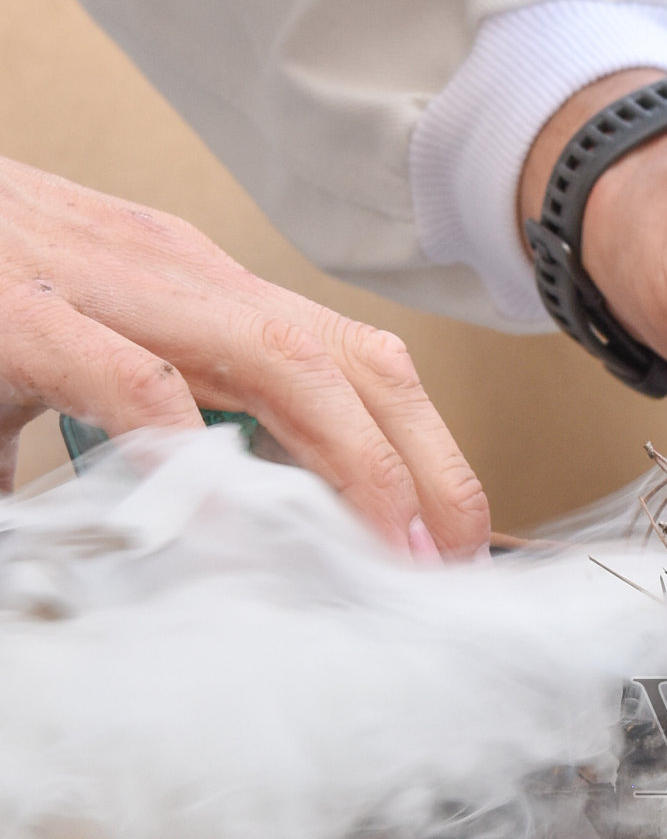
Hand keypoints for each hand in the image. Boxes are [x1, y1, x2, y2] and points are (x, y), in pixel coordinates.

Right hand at [0, 156, 487, 555]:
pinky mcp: (22, 312)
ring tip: (387, 550)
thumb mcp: (100, 361)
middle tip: (452, 561)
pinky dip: (187, 451)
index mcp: (206, 292)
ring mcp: (109, 286)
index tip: (451, 536)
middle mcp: (181, 277)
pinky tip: (225, 522)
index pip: (356, 362)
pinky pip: (130, 380)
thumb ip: (167, 432)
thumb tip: (220, 529)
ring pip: (283, 362)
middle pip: (354, 363)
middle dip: (425, 466)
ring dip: (356, 463)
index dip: (425, 449)